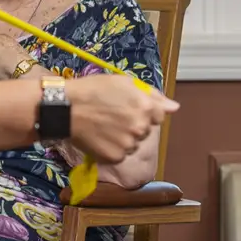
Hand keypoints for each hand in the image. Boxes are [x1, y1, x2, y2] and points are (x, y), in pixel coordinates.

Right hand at [63, 75, 177, 163]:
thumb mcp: (125, 83)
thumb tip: (175, 107)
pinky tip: (100, 137)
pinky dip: (112, 149)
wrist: (66, 108)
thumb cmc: (94, 90)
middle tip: (112, 116)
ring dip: (124, 139)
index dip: (143, 111)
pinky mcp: (115, 157)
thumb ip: (153, 96)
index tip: (127, 107)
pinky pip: (120, 155)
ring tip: (104, 126)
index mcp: (146, 107)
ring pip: (133, 144)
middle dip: (134, 125)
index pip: (158, 115)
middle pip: (145, 131)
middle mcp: (140, 127)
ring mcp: (128, 144)